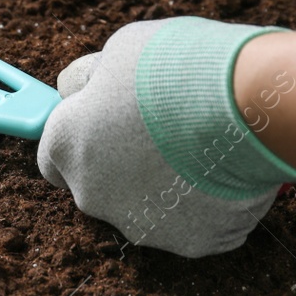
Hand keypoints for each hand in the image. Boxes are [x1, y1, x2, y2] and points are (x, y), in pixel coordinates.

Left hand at [37, 17, 295, 257]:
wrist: (242, 104)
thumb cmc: (173, 67)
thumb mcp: (118, 52)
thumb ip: (94, 81)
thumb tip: (81, 91)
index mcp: (66, 146)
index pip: (53, 155)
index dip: (79, 137)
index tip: (102, 120)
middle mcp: (92, 195)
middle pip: (99, 184)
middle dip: (121, 161)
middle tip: (159, 126)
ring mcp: (142, 224)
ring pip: (146, 206)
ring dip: (163, 182)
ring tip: (199, 141)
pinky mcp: (192, 243)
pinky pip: (192, 221)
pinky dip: (204, 200)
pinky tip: (221, 165)